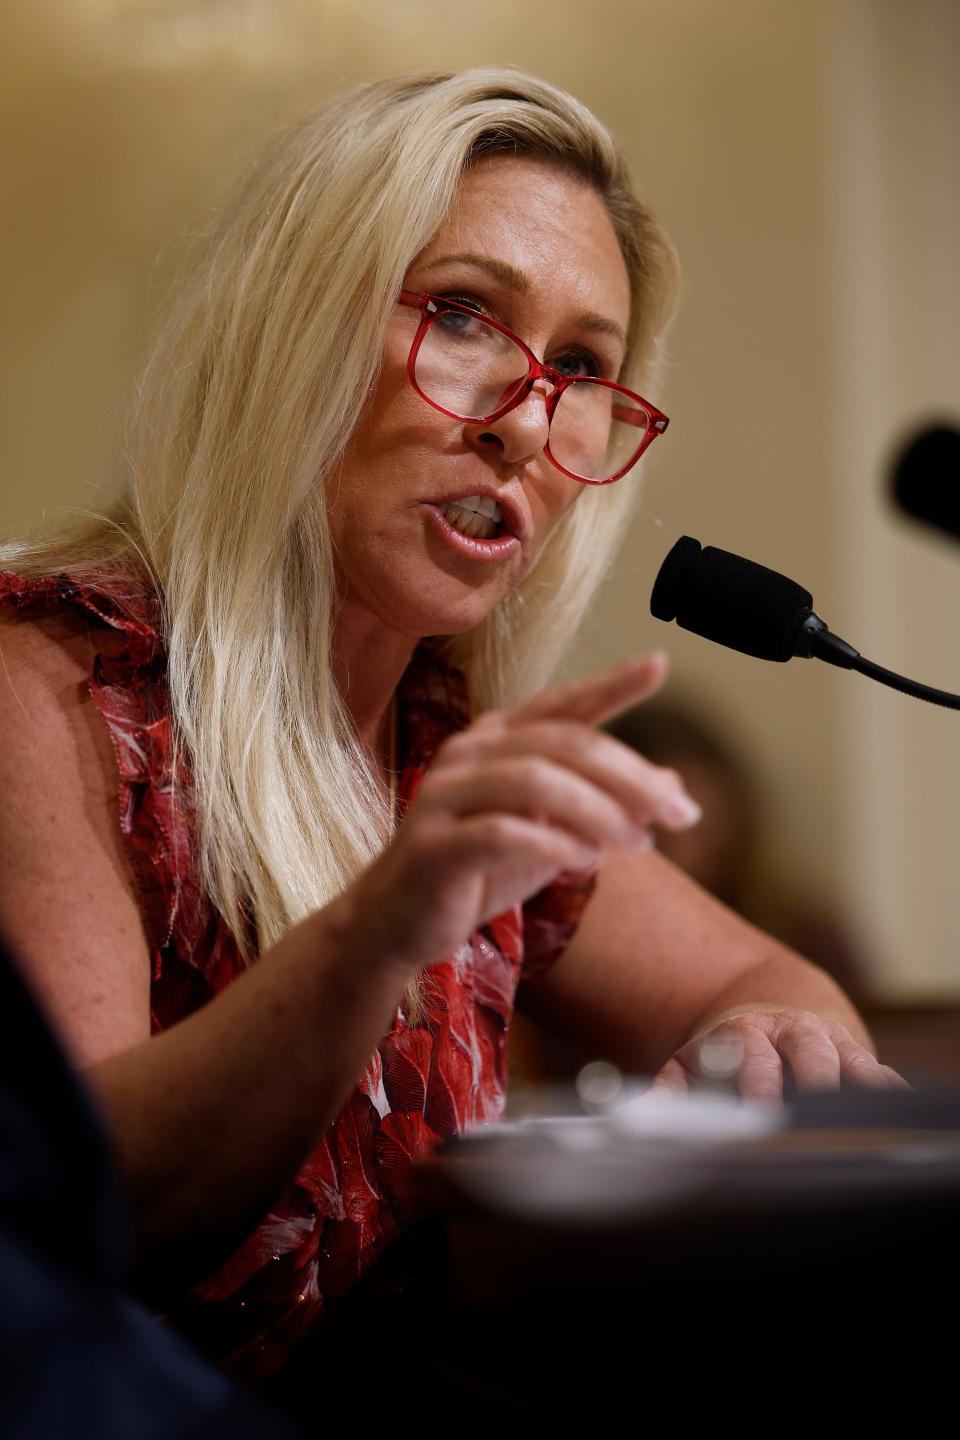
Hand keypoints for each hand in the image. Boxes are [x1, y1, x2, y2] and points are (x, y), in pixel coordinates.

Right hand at [338, 652, 701, 974]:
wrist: (400, 922)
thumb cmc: (479, 870)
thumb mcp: (553, 834)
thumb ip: (603, 805)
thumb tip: (672, 784)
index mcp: (496, 739)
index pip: (561, 703)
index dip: (610, 683)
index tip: (659, 663)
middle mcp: (468, 752)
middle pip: (562, 743)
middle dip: (630, 777)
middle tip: (682, 813)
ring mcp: (444, 794)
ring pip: (534, 780)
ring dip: (598, 811)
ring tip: (637, 843)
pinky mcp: (433, 844)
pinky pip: (500, 831)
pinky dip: (553, 844)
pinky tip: (585, 862)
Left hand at [650, 1007, 909, 1101]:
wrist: (769, 1015)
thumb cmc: (726, 1058)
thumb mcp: (694, 1066)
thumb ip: (671, 1091)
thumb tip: (641, 1116)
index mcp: (743, 1034)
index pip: (752, 1059)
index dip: (757, 1085)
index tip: (757, 1115)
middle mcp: (788, 1032)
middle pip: (805, 1054)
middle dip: (812, 1084)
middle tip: (812, 1119)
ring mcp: (825, 1041)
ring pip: (845, 1058)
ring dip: (852, 1084)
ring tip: (857, 1115)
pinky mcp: (856, 1054)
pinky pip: (876, 1069)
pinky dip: (885, 1087)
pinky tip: (892, 1107)